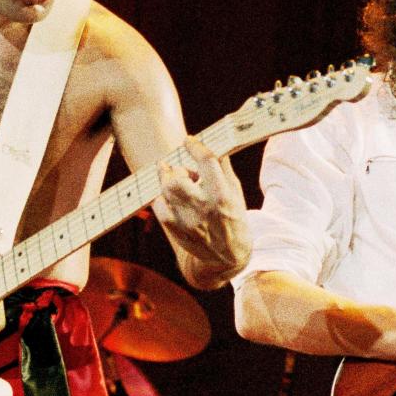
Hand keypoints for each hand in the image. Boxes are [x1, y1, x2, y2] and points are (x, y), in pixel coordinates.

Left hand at [152, 137, 251, 283]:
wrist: (229, 255)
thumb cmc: (234, 219)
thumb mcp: (236, 192)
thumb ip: (223, 168)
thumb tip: (213, 144)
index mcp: (223, 195)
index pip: (206, 162)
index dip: (195, 146)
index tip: (189, 141)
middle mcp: (204, 208)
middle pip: (177, 178)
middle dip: (177, 170)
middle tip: (183, 172)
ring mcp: (188, 221)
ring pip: (166, 190)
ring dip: (169, 181)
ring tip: (178, 184)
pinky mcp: (177, 231)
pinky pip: (159, 206)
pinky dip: (162, 198)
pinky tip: (171, 199)